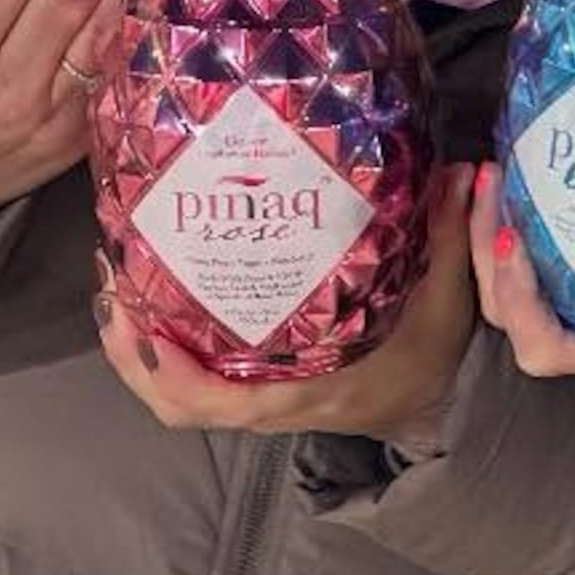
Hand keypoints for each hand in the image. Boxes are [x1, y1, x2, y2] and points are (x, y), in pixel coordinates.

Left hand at [99, 164, 478, 447]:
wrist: (438, 404)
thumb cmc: (432, 353)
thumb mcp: (446, 297)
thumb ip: (449, 234)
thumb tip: (462, 171)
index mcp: (307, 392)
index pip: (222, 403)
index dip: (173, 373)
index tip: (142, 323)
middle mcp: (271, 402)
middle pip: (179, 400)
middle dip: (134, 350)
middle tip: (113, 280)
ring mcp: (260, 398)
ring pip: (179, 393)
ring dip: (139, 347)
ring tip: (117, 283)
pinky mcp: (257, 385)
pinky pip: (196, 379)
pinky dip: (164, 348)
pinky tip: (153, 296)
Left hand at [473, 171, 574, 442]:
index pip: (550, 348)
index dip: (520, 300)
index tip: (518, 239)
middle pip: (507, 315)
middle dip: (483, 250)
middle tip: (492, 174)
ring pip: (511, 299)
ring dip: (489, 240)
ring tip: (494, 170)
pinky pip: (539, 280)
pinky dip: (517, 241)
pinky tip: (526, 187)